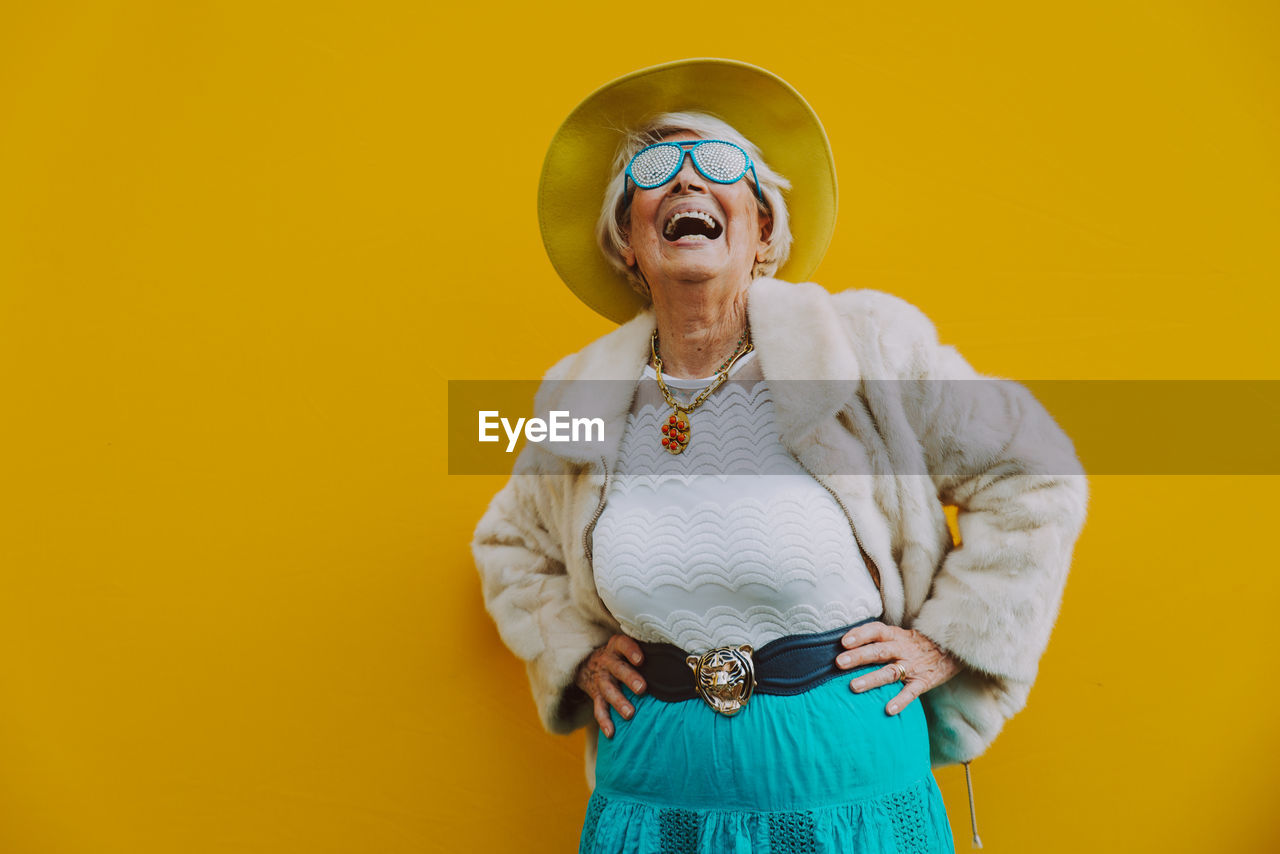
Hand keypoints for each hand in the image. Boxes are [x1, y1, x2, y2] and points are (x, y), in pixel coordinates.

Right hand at [574, 634, 645, 737]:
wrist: (586, 663)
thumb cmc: (618, 655)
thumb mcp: (625, 646)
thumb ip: (645, 650)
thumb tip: (680, 659)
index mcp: (616, 647)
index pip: (623, 645)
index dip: (631, 651)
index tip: (641, 660)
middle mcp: (607, 662)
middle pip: (618, 669)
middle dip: (629, 678)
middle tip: (641, 688)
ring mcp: (601, 679)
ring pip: (609, 690)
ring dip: (619, 702)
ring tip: (630, 714)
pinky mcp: (595, 695)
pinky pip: (599, 708)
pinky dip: (604, 721)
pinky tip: (611, 733)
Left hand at [836, 621, 961, 715]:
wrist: (953, 650)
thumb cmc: (917, 644)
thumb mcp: (900, 635)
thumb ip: (879, 640)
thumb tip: (845, 646)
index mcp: (896, 635)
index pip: (876, 631)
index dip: (860, 635)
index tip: (843, 641)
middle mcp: (903, 649)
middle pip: (879, 651)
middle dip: (858, 656)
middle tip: (839, 663)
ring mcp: (913, 666)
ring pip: (890, 672)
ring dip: (872, 679)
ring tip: (854, 686)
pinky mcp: (924, 681)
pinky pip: (911, 692)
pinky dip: (901, 701)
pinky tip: (888, 709)